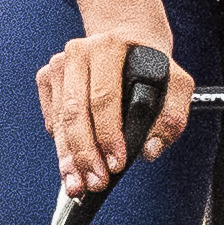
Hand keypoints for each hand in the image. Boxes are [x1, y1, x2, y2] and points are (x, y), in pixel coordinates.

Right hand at [36, 27, 181, 191]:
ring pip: (60, 120)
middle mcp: (79, 52)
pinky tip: (72, 166)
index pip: (104, 98)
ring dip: (68, 157)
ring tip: (78, 185)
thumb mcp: (176, 84)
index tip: (116, 164)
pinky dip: (61, 146)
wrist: (127, 39)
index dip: (108, 135)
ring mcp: (59, 64)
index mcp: (110, 46)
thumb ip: (172, 117)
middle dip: (85, 154)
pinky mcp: (47, 78)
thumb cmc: (150, 65)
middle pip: (75, 112)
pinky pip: (52, 120)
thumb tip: (150, 150)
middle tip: (95, 182)